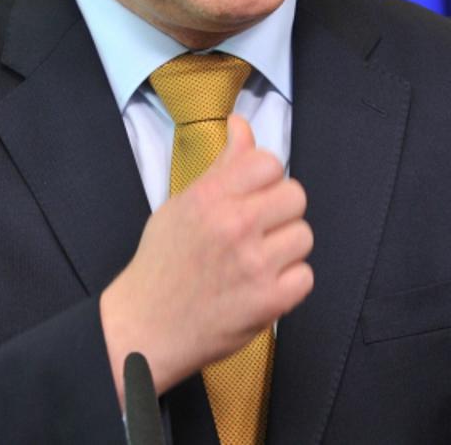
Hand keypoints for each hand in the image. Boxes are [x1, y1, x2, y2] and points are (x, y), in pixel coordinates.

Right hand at [100, 114, 313, 404]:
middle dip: (281, 212)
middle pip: (295, 196)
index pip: (269, 162)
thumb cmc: (162, 262)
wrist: (145, 327)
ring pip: (303, 236)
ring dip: (286, 248)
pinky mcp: (268, 301)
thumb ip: (221, 166)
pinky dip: (289, 283)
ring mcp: (254, 264)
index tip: (253, 197)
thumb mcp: (182, 204)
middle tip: (259, 231)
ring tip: (259, 260)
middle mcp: (235, 225)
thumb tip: (241, 124)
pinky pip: (305, 276)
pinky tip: (264, 285)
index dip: (266, 179)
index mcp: (210, 197)